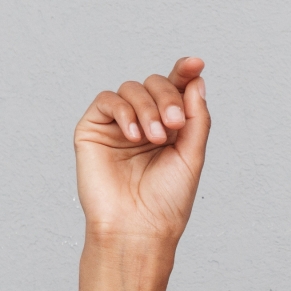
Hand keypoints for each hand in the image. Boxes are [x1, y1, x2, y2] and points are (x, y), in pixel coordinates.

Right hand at [75, 57, 209, 244]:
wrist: (138, 227)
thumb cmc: (166, 201)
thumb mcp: (192, 156)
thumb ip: (196, 118)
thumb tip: (196, 80)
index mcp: (170, 128)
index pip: (177, 91)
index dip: (185, 73)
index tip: (196, 63)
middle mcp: (144, 122)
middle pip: (155, 84)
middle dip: (168, 98)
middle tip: (174, 125)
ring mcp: (118, 124)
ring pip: (132, 88)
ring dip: (147, 108)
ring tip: (154, 139)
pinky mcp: (93, 128)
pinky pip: (108, 100)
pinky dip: (124, 111)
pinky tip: (134, 136)